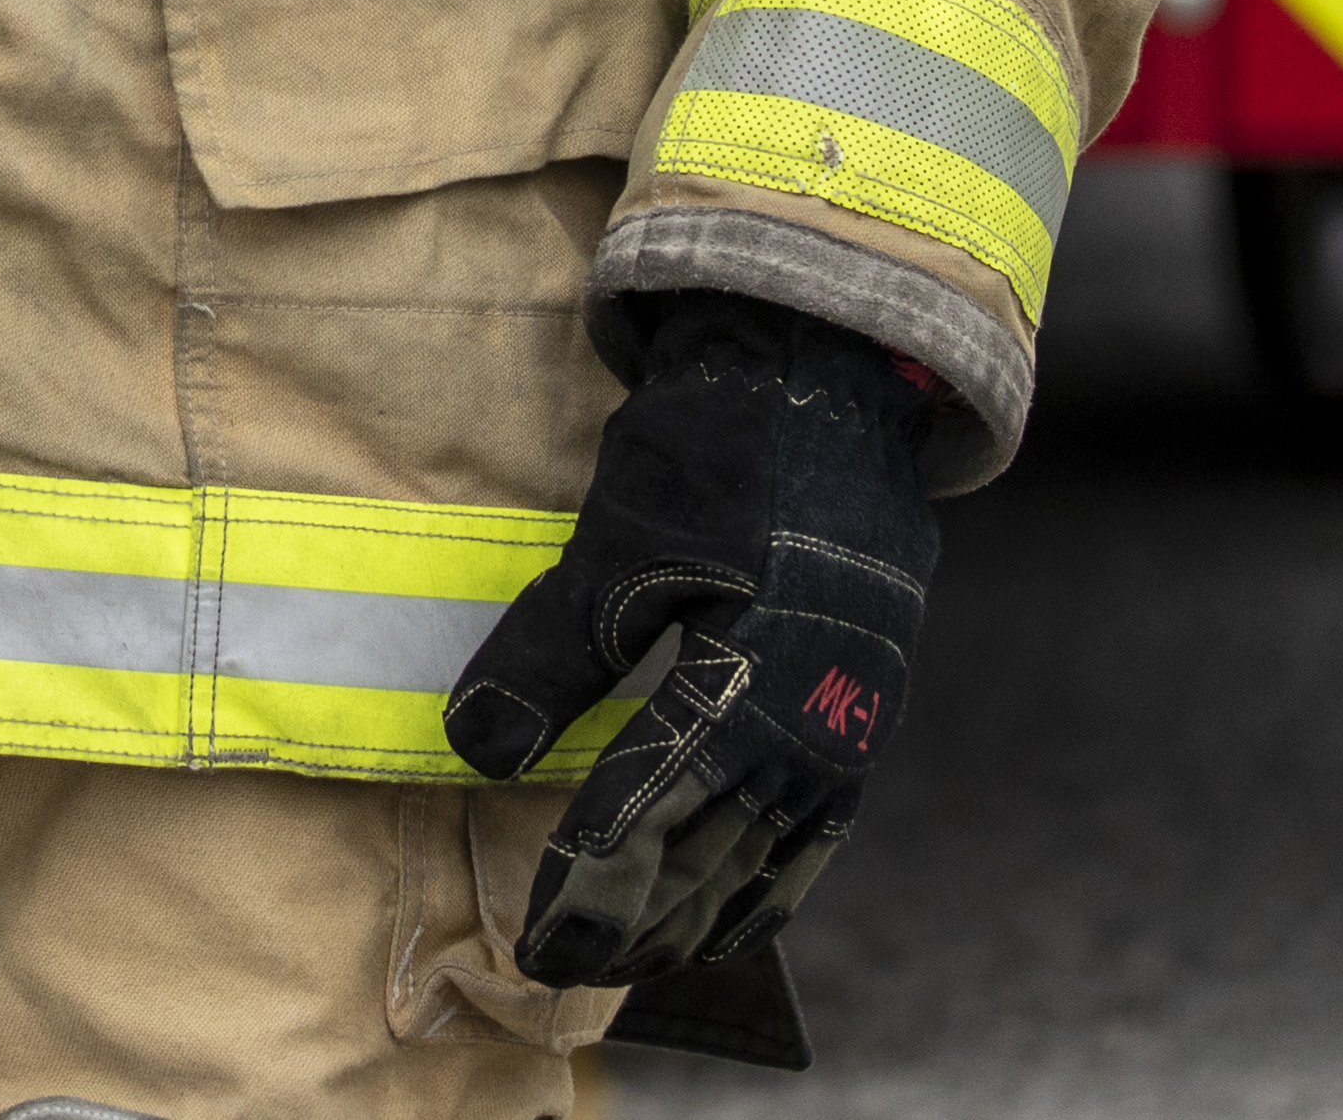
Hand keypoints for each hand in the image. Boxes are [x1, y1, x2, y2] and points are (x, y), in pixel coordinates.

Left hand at [443, 295, 938, 989]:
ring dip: (699, 913)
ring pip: (771, 854)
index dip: (592, 882)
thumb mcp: (621, 541)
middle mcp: (817, 718)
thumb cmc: (720, 447)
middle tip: (559, 966)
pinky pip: (820, 829)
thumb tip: (476, 746)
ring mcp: (853, 719)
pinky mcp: (866, 707)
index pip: (654, 814)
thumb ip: (550, 652)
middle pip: (715, 855)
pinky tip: (736, 914)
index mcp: (754, 679)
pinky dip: (771, 881)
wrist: (831, 376)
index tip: (537, 936)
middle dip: (634, 918)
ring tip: (633, 960)